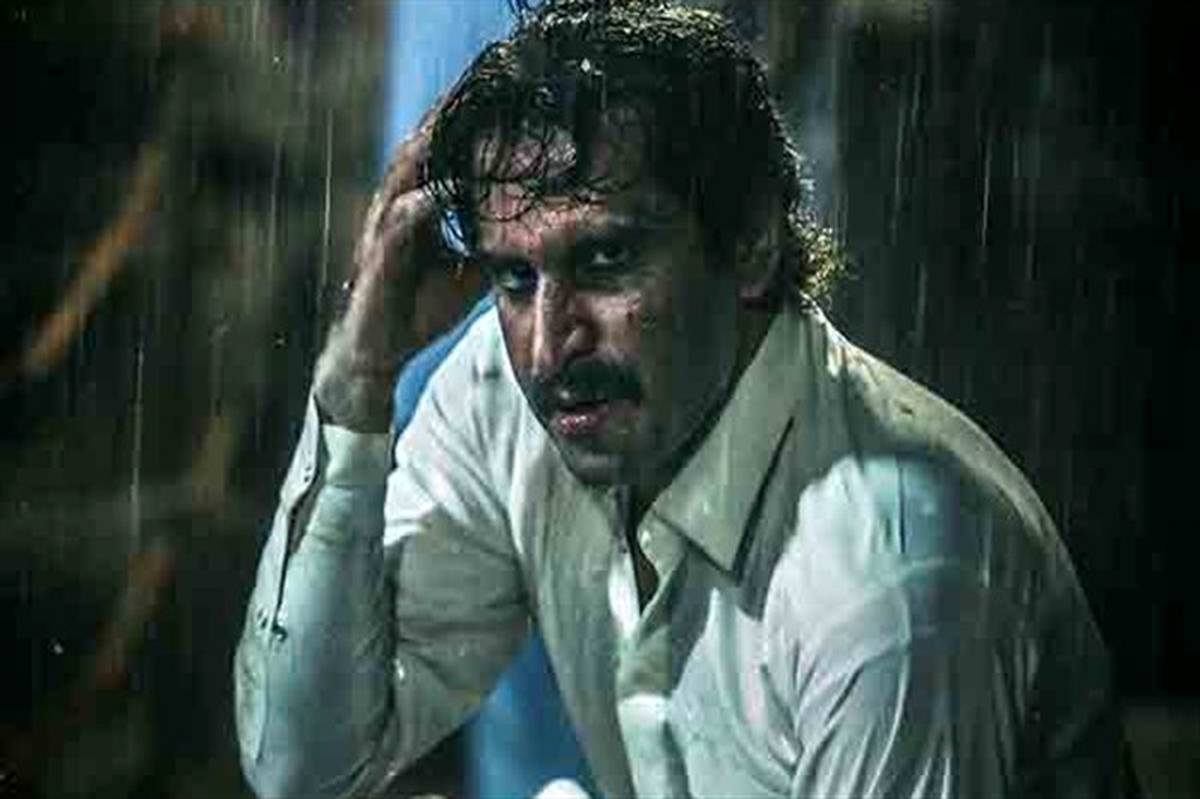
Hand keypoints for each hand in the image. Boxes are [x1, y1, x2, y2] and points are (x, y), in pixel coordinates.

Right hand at [313, 106, 483, 431]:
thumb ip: (492, 246)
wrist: (379, 352)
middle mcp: (401, 204)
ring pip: (412, 169)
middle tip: (489, 85)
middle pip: (429, 145)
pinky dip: (428, 199)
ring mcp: (387, 225)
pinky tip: (450, 186)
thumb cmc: (418, 308)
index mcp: (420, 203)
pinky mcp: (381, 253)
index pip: (447, 151)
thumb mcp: (469, 271)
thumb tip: (534, 237)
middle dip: (457, 114)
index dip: (474, 125)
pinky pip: (403, 217)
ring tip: (468, 114)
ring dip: (441, 142)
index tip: (508, 100)